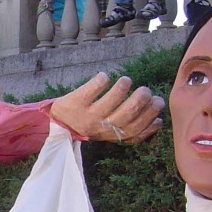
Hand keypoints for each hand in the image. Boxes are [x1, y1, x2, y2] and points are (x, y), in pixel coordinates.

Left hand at [50, 73, 164, 144]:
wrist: (53, 122)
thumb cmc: (86, 122)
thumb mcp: (107, 130)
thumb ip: (128, 127)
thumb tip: (158, 120)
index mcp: (109, 135)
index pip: (134, 132)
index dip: (150, 118)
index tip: (158, 103)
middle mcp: (99, 128)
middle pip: (127, 116)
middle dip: (141, 101)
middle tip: (145, 90)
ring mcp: (86, 116)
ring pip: (110, 103)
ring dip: (122, 89)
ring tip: (126, 81)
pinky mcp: (74, 104)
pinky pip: (90, 91)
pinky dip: (100, 81)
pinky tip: (104, 76)